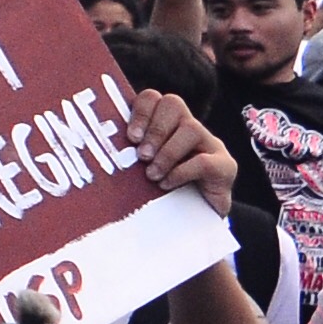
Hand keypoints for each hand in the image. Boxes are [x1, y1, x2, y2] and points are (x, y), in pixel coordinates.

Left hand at [127, 89, 233, 214]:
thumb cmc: (161, 196)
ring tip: (152, 175)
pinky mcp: (225, 167)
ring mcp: (211, 146)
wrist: (195, 225)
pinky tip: (167, 184)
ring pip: (191, 128)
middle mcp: (191, 129)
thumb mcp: (140, 174)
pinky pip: (204, 161)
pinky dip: (181, 172)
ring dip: (167, 153)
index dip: (141, 111)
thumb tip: (97, 153)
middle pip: (174, 104)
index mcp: (168, 125)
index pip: (154, 98)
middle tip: (142, 156)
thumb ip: (127, 158)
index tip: (131, 137)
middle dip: (155, 129)